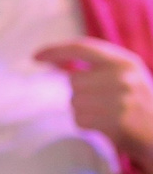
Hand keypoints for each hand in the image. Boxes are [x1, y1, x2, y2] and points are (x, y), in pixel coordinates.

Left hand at [38, 38, 152, 167]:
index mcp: (125, 61)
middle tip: (101, 104)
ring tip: (105, 115)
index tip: (35, 56)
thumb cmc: (138, 104)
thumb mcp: (124, 77)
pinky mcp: (117, 120)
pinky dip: (87, 125)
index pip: (82, 47)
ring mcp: (122, 98)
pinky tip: (106, 126)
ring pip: (74, 102)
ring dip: (83, 111)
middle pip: (73, 81)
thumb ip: (96, 67)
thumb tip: (53, 62)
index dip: (56, 50)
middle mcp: (124, 76)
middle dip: (79, 94)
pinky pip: (81, 120)